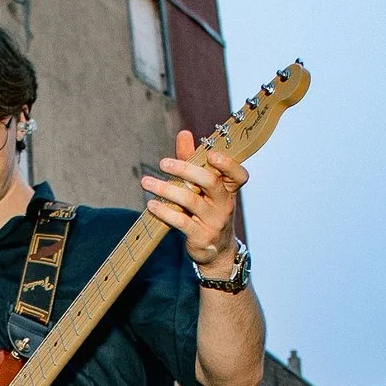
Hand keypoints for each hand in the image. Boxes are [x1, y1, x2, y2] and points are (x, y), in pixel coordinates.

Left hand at [140, 130, 247, 266]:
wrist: (217, 251)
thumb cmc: (207, 211)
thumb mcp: (204, 188)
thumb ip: (194, 160)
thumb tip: (184, 133)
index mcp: (229, 190)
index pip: (239, 175)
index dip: (228, 164)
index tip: (211, 154)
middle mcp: (225, 205)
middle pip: (210, 182)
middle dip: (186, 169)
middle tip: (163, 163)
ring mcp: (214, 222)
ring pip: (191, 201)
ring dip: (166, 189)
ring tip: (146, 182)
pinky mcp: (201, 237)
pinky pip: (181, 222)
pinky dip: (164, 212)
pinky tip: (151, 205)